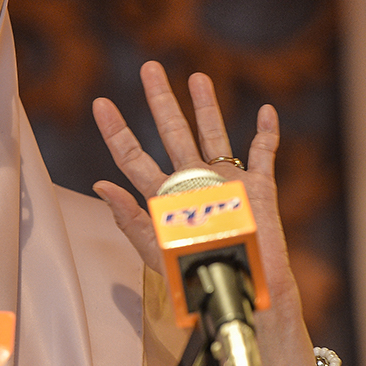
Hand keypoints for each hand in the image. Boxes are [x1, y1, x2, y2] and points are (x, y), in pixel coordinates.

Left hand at [91, 60, 317, 365]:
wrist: (243, 297)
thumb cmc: (196, 279)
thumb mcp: (156, 249)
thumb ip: (129, 216)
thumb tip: (99, 184)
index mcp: (162, 195)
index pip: (132, 155)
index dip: (116, 130)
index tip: (101, 103)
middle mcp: (191, 182)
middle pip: (172, 132)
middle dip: (161, 99)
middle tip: (149, 68)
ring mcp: (225, 182)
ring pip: (213, 134)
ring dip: (207, 106)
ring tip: (197, 77)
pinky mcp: (258, 189)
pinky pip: (263, 154)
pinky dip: (266, 133)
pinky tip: (264, 111)